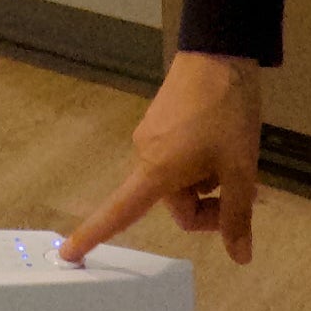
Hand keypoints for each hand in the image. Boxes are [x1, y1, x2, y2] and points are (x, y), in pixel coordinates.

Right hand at [61, 52, 264, 266]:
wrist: (219, 53)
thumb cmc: (227, 112)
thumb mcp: (241, 167)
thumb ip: (238, 215)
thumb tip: (240, 257)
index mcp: (157, 171)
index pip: (119, 212)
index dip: (93, 235)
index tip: (68, 255)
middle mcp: (144, 156)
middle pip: (174, 203)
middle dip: (207, 204)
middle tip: (242, 188)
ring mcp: (151, 138)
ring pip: (179, 181)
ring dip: (206, 181)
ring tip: (233, 157)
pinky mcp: (160, 124)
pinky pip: (177, 160)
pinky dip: (200, 163)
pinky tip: (222, 142)